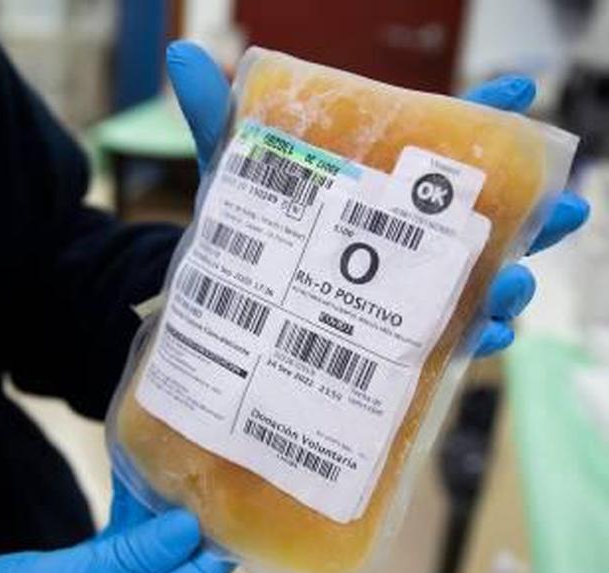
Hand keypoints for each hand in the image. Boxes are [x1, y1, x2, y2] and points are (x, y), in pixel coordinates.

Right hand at [0, 477, 230, 572]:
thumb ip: (130, 562)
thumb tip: (189, 532)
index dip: (213, 544)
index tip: (231, 499)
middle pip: (173, 572)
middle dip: (188, 524)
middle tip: (204, 473)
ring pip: (148, 559)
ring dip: (159, 518)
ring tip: (174, 470)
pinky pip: (120, 555)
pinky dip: (129, 525)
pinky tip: (137, 489)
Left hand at [166, 42, 588, 356]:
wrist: (221, 299)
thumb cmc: (243, 229)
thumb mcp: (233, 174)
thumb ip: (218, 118)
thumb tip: (180, 56)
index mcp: (377, 186)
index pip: (442, 145)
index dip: (488, 117)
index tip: (519, 93)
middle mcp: (402, 237)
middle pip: (482, 220)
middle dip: (534, 212)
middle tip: (566, 208)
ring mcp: (404, 289)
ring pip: (474, 285)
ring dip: (511, 284)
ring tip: (514, 283)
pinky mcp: (395, 340)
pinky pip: (445, 342)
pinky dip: (470, 342)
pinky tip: (482, 337)